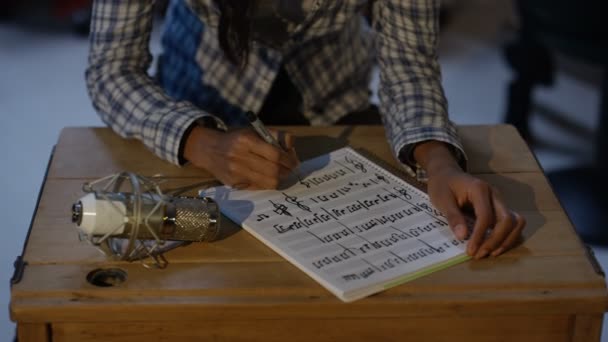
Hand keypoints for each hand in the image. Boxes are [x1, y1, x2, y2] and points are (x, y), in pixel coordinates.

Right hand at [184, 126, 298, 188]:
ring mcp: (235, 172)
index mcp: (246, 140)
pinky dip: (267, 183)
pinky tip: (266, 176)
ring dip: (279, 179)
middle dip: (286, 171)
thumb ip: (276, 136)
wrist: (209, 150)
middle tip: (290, 169)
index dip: (289, 160)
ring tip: (280, 173)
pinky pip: (259, 187)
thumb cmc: (237, 139)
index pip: (275, 154)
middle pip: (273, 170)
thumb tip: (291, 147)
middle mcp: (239, 157)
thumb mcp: (255, 131)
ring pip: (268, 182)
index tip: (294, 162)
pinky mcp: (234, 183)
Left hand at [414, 141, 525, 258]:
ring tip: (490, 253)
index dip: (480, 236)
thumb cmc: (442, 185)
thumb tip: (463, 237)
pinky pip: (512, 224)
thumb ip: (453, 217)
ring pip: (516, 222)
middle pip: (507, 220)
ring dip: (506, 240)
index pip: (486, 216)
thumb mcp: (442, 200)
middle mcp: (495, 194)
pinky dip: (507, 237)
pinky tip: (494, 247)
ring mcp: (500, 201)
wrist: (446, 174)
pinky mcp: (500, 208)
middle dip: (495, 240)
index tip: (470, 251)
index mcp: (480, 189)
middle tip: (479, 255)